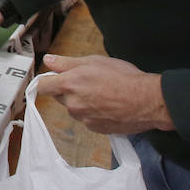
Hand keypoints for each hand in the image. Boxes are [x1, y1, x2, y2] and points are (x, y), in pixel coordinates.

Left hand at [35, 54, 173, 133]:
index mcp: (69, 84)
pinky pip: (87, 118)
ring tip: (102, 92)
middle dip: (69, 89)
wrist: (146, 101)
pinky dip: (93, 112)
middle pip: (60, 96)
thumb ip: (66, 62)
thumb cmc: (124, 78)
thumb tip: (49, 61)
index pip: (42, 86)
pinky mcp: (94, 128)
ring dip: (82, 101)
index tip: (50, 80)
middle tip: (88, 81)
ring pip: (74, 108)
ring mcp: (83, 118)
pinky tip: (108, 104)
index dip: (45, 81)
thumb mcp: (94, 61)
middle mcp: (73, 103)